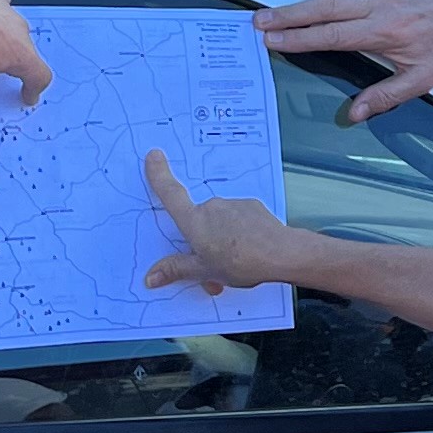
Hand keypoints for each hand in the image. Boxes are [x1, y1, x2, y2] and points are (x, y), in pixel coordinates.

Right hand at [140, 152, 302, 294]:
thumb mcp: (203, 271)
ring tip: (234, 264)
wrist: (280, 253)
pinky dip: (239, 235)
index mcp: (195, 220)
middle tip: (212, 268)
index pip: (171, 194)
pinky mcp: (251, 206)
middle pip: (199, 222)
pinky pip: (238, 220)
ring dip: (222, 242)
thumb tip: (151, 276)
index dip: (159, 175)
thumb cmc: (241, 262)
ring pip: (220, 223)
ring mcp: (233, 204)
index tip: (154, 156)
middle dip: (202, 243)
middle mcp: (212, 206)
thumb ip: (176, 269)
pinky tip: (248, 251)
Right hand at [253, 0, 432, 119]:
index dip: (300, 38)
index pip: (332, 36)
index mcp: (383, 30)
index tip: (272, 40)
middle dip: (289, 13)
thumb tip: (355, 114)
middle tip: (258, 18)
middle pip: (325, 7)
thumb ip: (386, 96)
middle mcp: (377, 3)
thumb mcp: (420, 80)